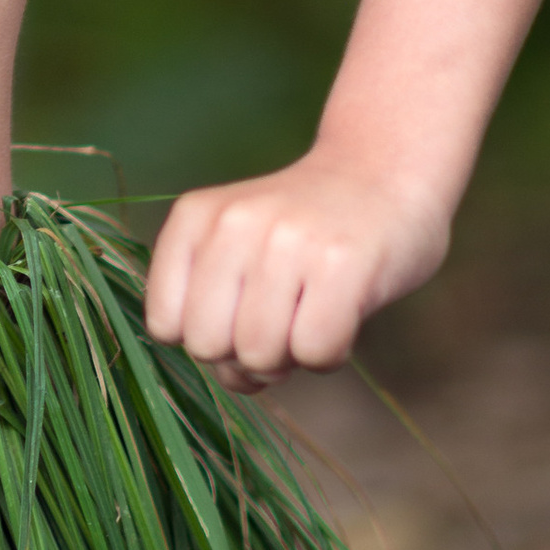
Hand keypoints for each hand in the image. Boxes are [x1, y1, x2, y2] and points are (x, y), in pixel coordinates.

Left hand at [141, 153, 448, 390]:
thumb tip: (233, 378)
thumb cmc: (306, 230)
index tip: (240, 317)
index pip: (164, 324)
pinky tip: (343, 317)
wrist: (386, 171)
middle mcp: (234, 222)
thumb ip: (212, 306)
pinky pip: (314, 352)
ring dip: (291, 356)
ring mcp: (287, 240)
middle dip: (246, 355)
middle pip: (208, 347)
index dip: (207, 340)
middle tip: (281, 322)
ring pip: (259, 355)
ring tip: (311, 314)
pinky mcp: (342, 262)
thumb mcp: (236, 244)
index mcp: (195, 216)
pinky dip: (330, 355)